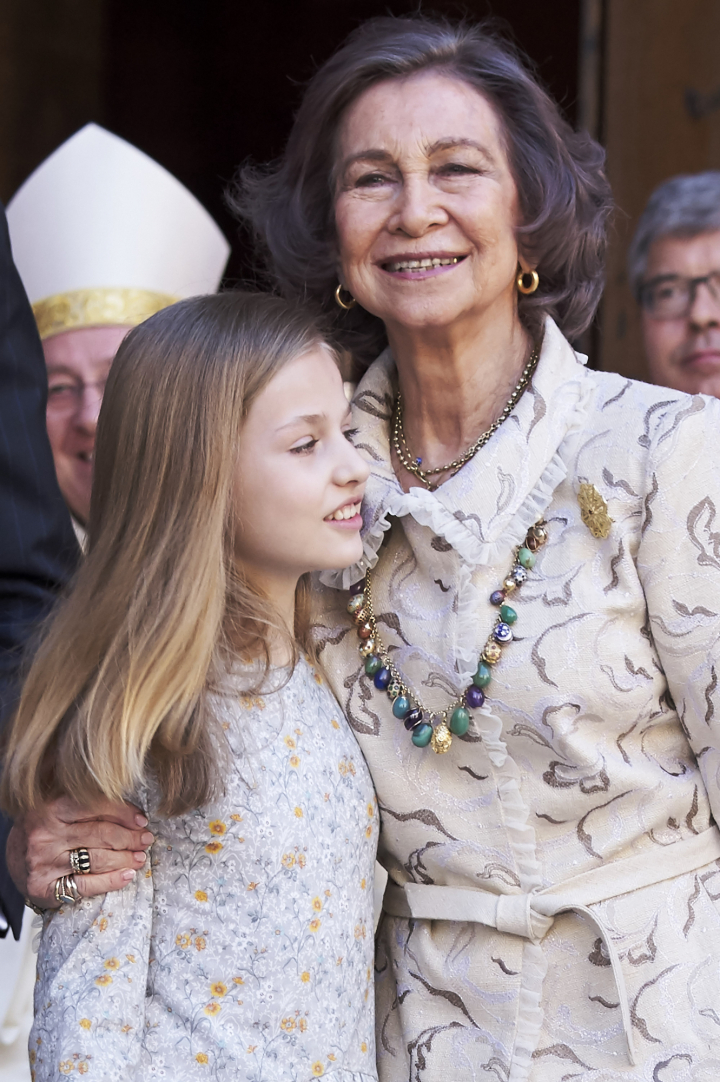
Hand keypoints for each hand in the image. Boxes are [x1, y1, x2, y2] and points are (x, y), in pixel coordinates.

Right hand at [6, 795, 153, 908]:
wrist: (14, 858)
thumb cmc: (45, 828)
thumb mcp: (58, 807)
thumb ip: (88, 802)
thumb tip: (131, 809)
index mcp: (51, 807)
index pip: (96, 806)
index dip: (124, 813)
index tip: (141, 820)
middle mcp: (46, 834)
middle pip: (100, 834)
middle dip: (130, 838)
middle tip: (146, 839)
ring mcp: (44, 862)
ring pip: (97, 859)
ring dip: (125, 859)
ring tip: (140, 857)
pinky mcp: (45, 887)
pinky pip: (87, 885)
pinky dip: (111, 881)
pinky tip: (127, 876)